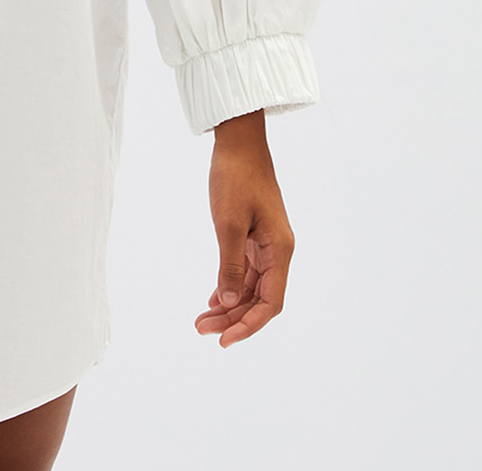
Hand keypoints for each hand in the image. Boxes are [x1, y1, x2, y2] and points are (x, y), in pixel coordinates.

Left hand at [194, 109, 293, 347]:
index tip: (224, 341)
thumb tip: (230, 304)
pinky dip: (231, 286)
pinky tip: (214, 299)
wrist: (238, 141)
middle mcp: (278, 250)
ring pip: (253, 286)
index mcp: (279, 250)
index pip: (270, 303)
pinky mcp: (256, 234)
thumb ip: (231, 267)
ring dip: (230, 305)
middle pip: (261, 299)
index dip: (249, 326)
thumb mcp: (228, 224)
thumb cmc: (235, 177)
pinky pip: (247, 271)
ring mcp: (267, 243)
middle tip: (202, 329)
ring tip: (202, 320)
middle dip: (234, 319)